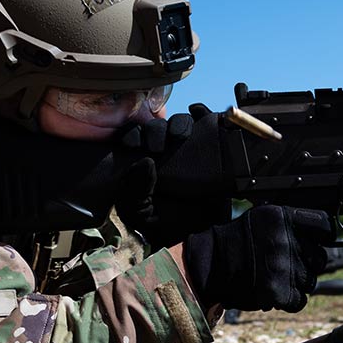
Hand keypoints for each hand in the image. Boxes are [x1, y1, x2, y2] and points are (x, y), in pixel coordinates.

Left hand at [116, 104, 236, 244]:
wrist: (207, 229)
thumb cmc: (171, 222)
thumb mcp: (140, 213)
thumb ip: (133, 191)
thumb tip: (146, 161)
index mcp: (144, 164)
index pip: (134, 138)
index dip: (132, 136)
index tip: (134, 144)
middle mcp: (165, 150)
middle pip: (156, 126)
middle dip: (155, 130)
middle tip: (158, 146)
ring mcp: (188, 145)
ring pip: (180, 121)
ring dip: (178, 124)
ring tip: (179, 137)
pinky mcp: (210, 141)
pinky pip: (205, 118)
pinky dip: (201, 113)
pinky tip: (199, 120)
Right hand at [179, 205, 332, 312]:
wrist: (209, 266)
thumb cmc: (235, 241)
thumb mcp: (263, 218)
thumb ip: (291, 223)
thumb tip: (320, 234)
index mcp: (284, 218)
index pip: (324, 227)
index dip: (324, 237)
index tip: (319, 242)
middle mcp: (286, 241)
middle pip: (320, 258)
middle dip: (308, 264)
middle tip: (288, 265)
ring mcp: (283, 268)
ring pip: (310, 281)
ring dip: (298, 283)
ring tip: (276, 277)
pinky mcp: (279, 292)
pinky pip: (300, 300)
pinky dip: (290, 300)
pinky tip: (275, 291)